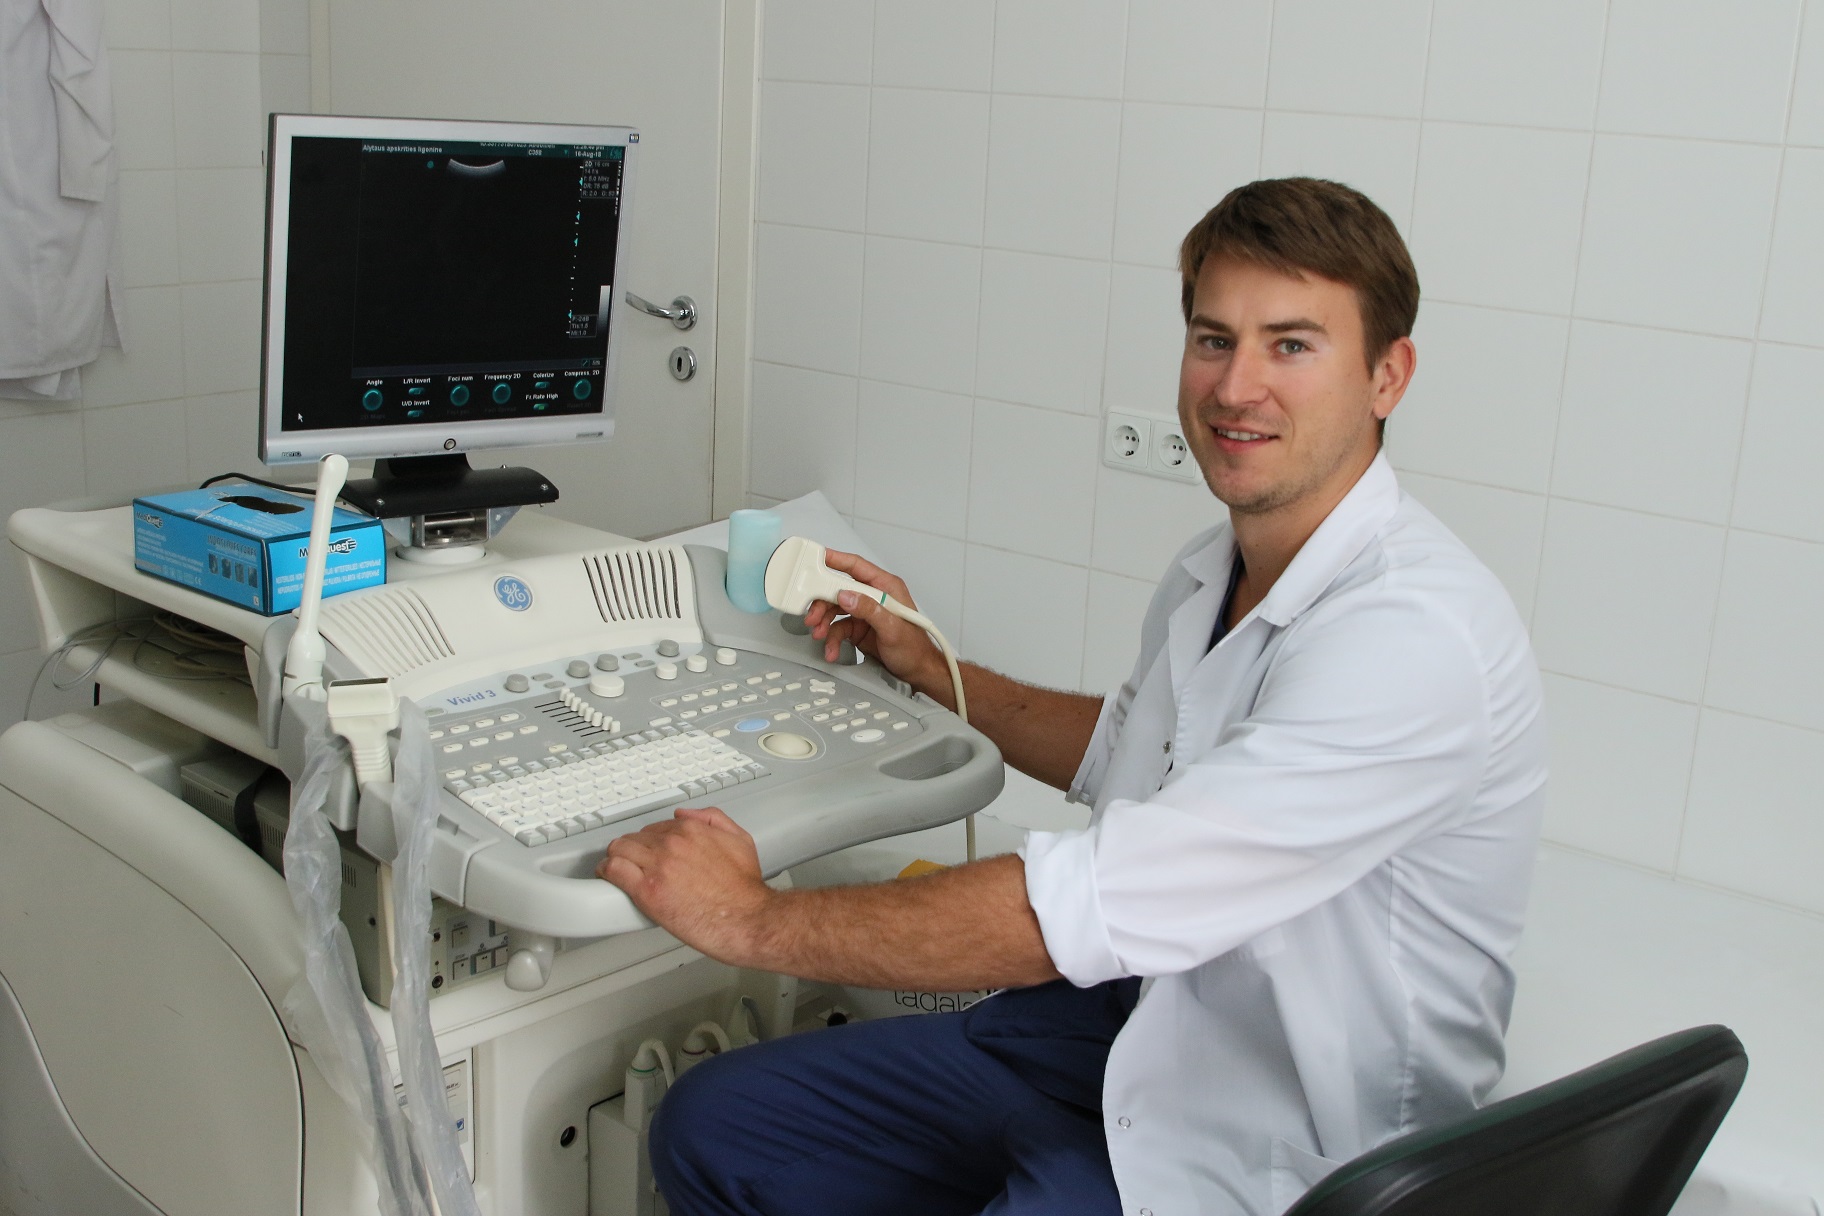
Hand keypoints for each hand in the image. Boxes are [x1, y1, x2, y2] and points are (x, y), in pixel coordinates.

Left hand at [596, 807, 774, 963]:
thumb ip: (714, 819)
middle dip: (633, 848)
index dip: (650, 840)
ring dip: (616, 856)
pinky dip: (607, 870)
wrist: (746, 918)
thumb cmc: (744, 889)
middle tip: (632, 861)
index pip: (656, 827)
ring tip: (616, 867)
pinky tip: (608, 875)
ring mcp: (658, 865)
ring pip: (619, 849)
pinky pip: (614, 869)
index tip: (649, 851)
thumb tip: (687, 813)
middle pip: (635, 837)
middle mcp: (672, 844)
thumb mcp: (740, 839)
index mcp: (691, 830)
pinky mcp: (647, 890)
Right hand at [801, 549, 951, 705]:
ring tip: (819, 634)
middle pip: (840, 589)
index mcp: (885, 587)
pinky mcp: (858, 628)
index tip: (815, 558)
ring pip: (835, 609)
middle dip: (823, 602)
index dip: (835, 559)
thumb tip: (845, 595)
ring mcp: (864, 612)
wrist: (917, 672)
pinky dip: (832, 639)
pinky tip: (831, 650)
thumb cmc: (914, 648)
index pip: (856, 566)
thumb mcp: (892, 628)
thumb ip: (869, 610)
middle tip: (812, 614)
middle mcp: (873, 596)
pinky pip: (838, 628)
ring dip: (824, 622)